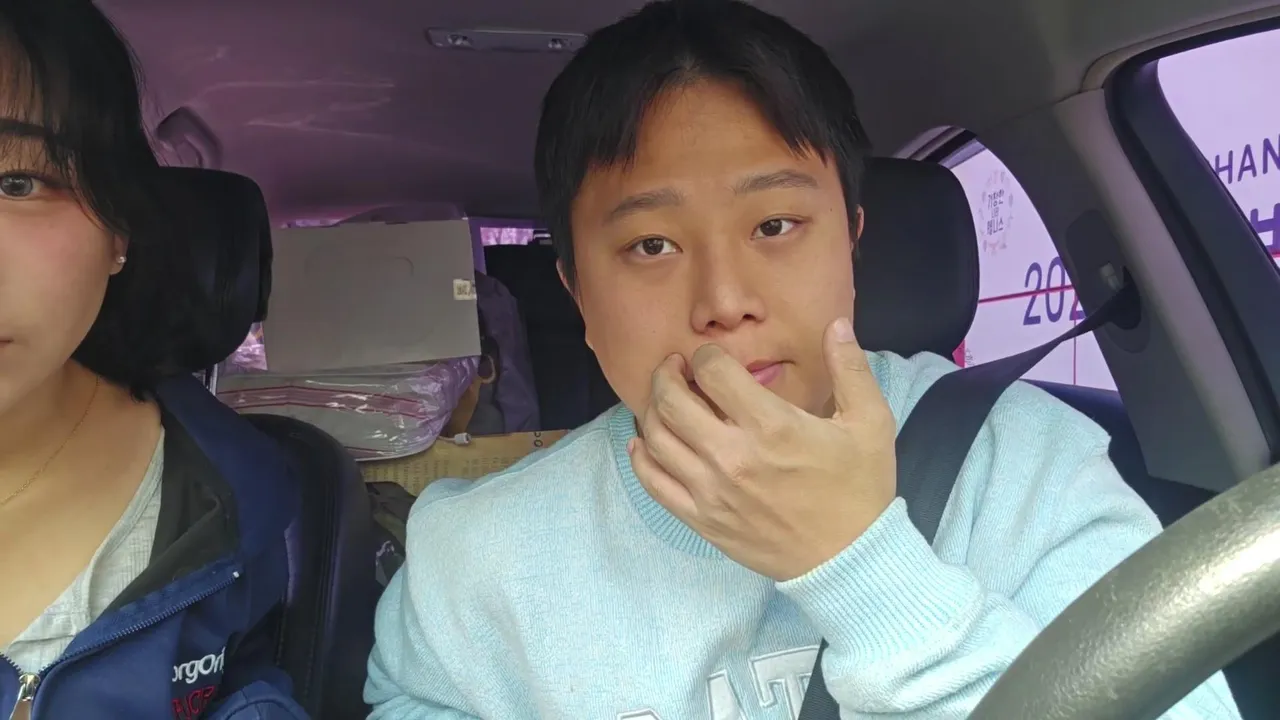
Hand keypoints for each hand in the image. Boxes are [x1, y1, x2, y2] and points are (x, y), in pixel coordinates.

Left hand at [628, 317, 896, 580]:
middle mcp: (732, 455)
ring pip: (655, 439)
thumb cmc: (860, 488)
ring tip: (663, 399)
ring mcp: (711, 490)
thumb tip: (837, 324)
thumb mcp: (870, 422)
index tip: (710, 358)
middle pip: (671, 401)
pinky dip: (641, 458)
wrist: (850, 559)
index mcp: (771, 425)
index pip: (712, 372)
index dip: (705, 356)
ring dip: (651, 410)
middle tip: (674, 368)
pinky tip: (643, 443)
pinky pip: (654, 484)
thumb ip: (850, 367)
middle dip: (667, 375)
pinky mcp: (702, 520)